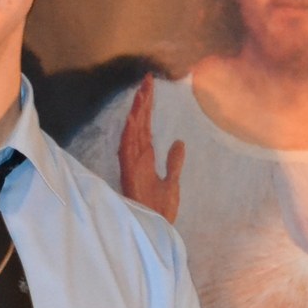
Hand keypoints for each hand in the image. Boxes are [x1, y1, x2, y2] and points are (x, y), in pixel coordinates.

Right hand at [118, 75, 183, 222]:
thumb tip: (179, 143)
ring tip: (141, 91)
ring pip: (133, 132)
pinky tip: (134, 118)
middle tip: (147, 79)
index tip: (150, 87)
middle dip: (142, 102)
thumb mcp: (173, 182)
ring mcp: (132, 164)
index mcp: (145, 158)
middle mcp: (136, 158)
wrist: (157, 229)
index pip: (145, 127)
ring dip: (136, 112)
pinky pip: (129, 149)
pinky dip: (130, 133)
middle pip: (139, 124)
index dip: (147, 107)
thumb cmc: (161, 210)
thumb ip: (174, 162)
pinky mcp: (131, 172)